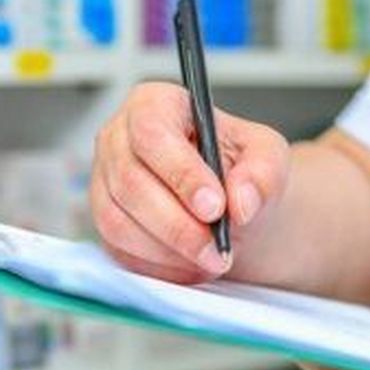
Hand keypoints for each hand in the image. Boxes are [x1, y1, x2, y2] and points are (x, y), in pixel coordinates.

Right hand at [90, 82, 289, 283]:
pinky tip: (191, 264)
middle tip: (217, 248)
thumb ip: (263, 173)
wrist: (229, 205)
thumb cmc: (239, 169)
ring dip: (168, 249)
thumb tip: (241, 202)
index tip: (214, 207)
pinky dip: (157, 264)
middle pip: (130, 181)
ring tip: (211, 259)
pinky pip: (118, 248)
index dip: (181, 172)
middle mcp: (117, 138)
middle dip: (177, 224)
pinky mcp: (102, 220)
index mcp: (153, 104)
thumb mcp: (267, 157)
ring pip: (118, 220)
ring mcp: (102, 180)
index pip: (152, 132)